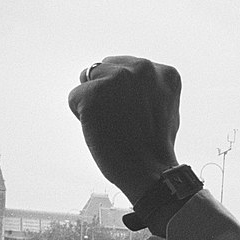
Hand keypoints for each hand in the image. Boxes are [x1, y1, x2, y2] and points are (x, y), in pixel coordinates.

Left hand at [68, 57, 180, 205]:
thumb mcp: (165, 106)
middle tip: (119, 121)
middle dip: (106, 91)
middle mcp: (142, 68)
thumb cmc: (156, 147)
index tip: (133, 114)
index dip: (124, 93)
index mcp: (163, 72)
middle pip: (105, 68)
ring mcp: (117, 79)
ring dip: (93, 101)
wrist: (151, 172)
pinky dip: (81, 116)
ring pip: (88, 81)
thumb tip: (125, 82)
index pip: (127, 68)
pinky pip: (74, 98)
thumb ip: (149, 88)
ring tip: (111, 125)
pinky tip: (100, 131)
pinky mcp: (93, 93)